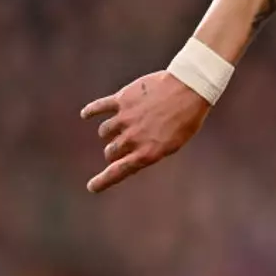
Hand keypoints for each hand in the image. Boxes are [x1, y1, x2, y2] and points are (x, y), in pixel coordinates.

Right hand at [80, 71, 210, 192]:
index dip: (103, 181)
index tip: (92, 187)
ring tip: (122, 126)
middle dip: (113, 151)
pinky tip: (86, 114)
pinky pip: (99, 107)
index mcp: (148, 152)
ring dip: (109, 132)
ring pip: (104, 132)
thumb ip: (149, 151)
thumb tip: (128, 157)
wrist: (190, 87)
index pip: (119, 171)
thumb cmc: (186, 117)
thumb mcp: (174, 143)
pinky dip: (91, 111)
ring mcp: (125, 118)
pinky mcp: (122, 99)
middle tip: (122, 145)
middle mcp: (133, 138)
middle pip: (110, 151)